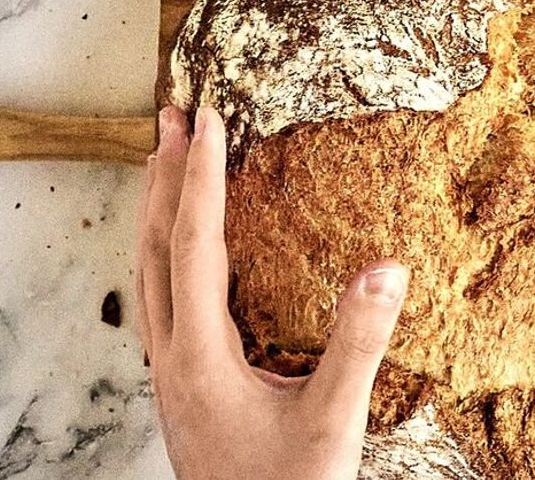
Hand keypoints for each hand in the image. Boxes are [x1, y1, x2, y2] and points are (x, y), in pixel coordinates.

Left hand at [134, 106, 409, 479]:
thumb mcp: (333, 419)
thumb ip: (358, 342)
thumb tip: (387, 267)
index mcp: (201, 356)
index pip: (195, 246)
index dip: (202, 178)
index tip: (207, 120)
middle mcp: (171, 356)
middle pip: (154, 247)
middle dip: (164, 176)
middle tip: (172, 116)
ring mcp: (168, 371)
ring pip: (147, 271)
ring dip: (156, 209)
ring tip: (165, 162)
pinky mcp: (179, 382)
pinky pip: (158, 296)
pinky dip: (163, 250)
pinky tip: (180, 247)